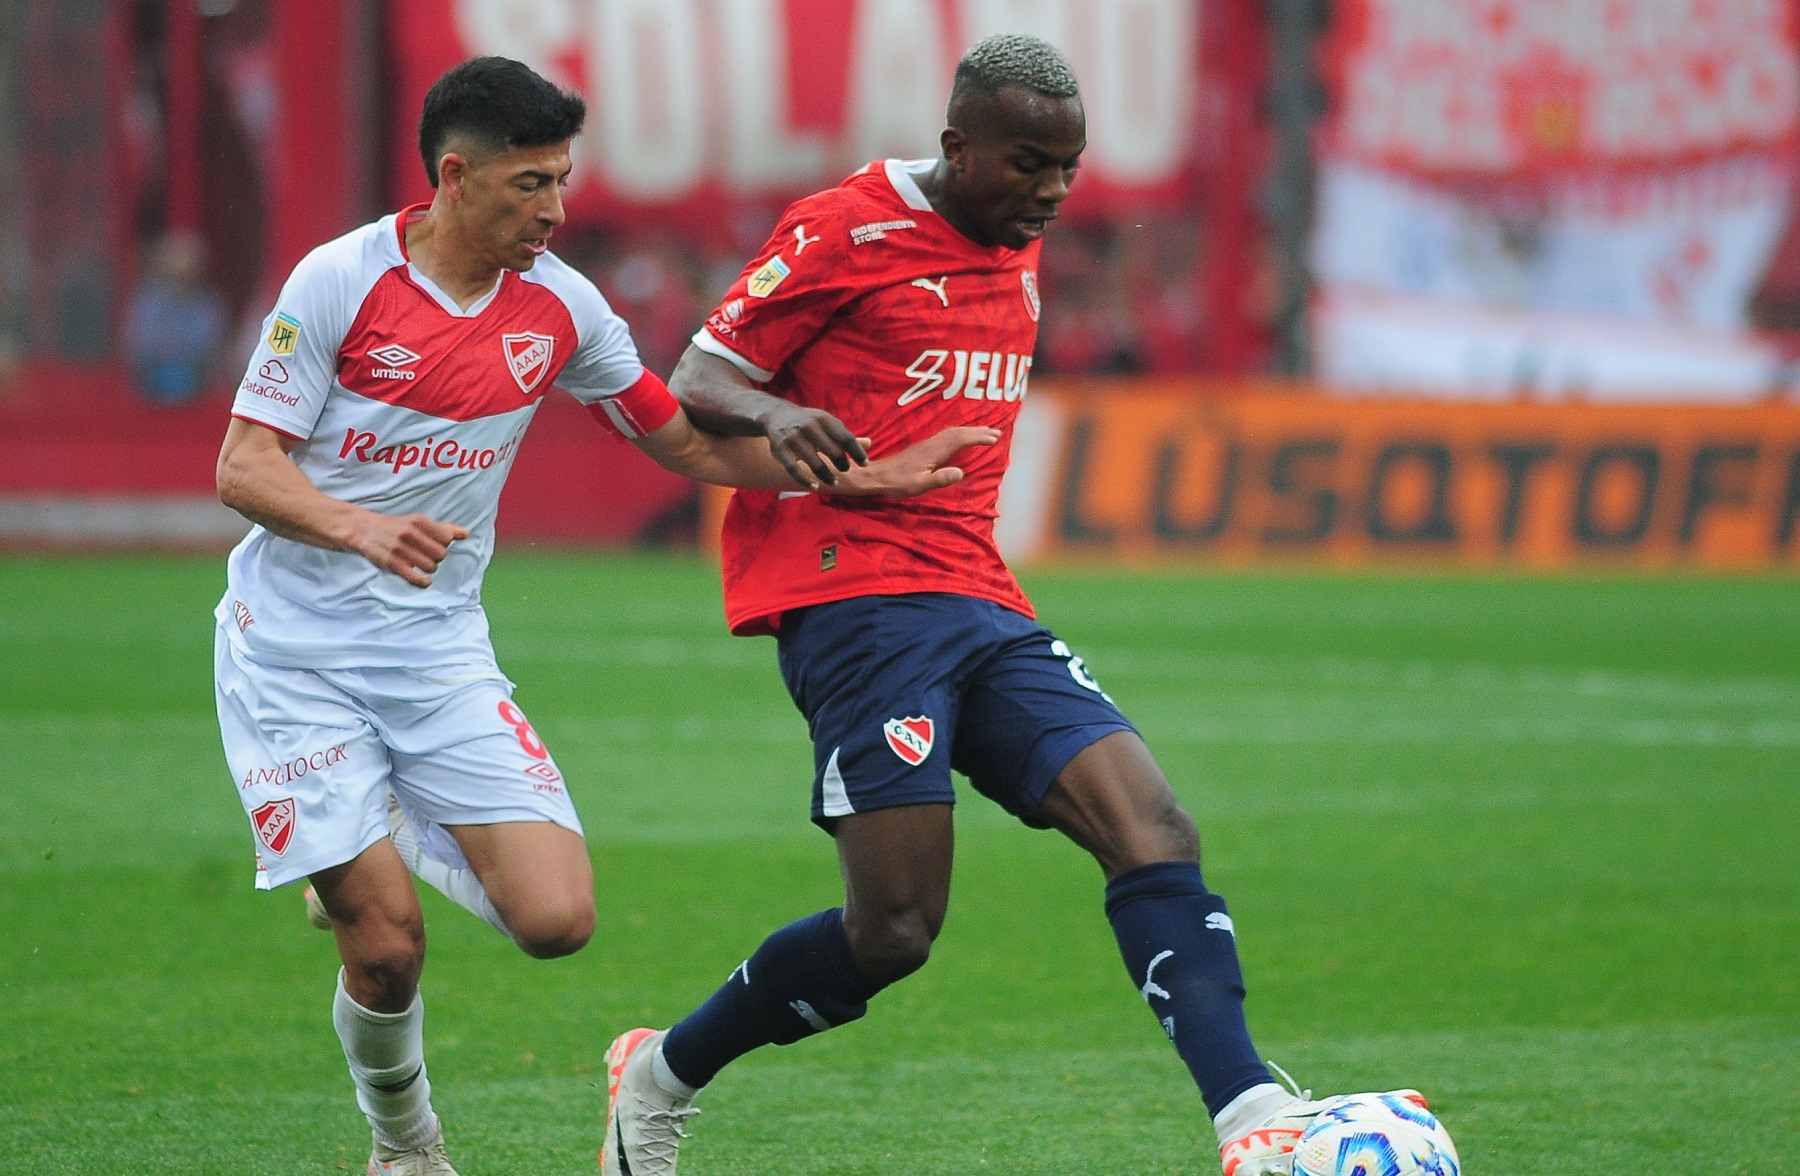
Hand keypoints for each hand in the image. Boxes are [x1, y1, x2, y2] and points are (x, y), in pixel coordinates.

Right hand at [344, 510, 469, 586]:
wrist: (364, 529)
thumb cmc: (396, 527)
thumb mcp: (418, 521)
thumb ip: (443, 528)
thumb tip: (466, 534)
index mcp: (418, 521)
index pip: (447, 538)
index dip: (444, 544)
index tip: (435, 544)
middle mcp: (410, 533)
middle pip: (441, 554)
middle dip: (438, 557)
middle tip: (428, 555)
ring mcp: (400, 549)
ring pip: (431, 566)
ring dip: (430, 568)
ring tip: (422, 564)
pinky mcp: (391, 563)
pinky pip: (415, 578)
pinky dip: (424, 582)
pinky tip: (424, 581)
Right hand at [760, 402, 868, 488]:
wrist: (775, 416)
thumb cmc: (809, 423)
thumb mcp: (827, 424)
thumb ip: (845, 435)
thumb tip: (870, 444)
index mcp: (824, 419)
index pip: (846, 438)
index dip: (857, 453)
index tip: (865, 464)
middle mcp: (809, 427)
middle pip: (833, 451)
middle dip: (843, 464)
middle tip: (845, 469)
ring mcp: (794, 439)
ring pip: (815, 464)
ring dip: (827, 476)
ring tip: (833, 481)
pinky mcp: (781, 451)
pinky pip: (795, 470)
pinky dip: (806, 480)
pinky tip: (815, 486)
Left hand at [825, 426, 1001, 497]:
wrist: (876, 476)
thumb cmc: (897, 483)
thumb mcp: (919, 485)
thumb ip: (940, 479)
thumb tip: (960, 473)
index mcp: (934, 451)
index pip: (961, 439)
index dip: (979, 437)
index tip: (995, 438)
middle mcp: (931, 444)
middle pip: (959, 432)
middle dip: (979, 431)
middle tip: (997, 432)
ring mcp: (926, 445)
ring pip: (952, 432)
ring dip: (970, 431)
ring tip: (984, 433)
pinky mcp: (922, 448)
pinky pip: (946, 436)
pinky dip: (959, 434)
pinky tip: (960, 438)